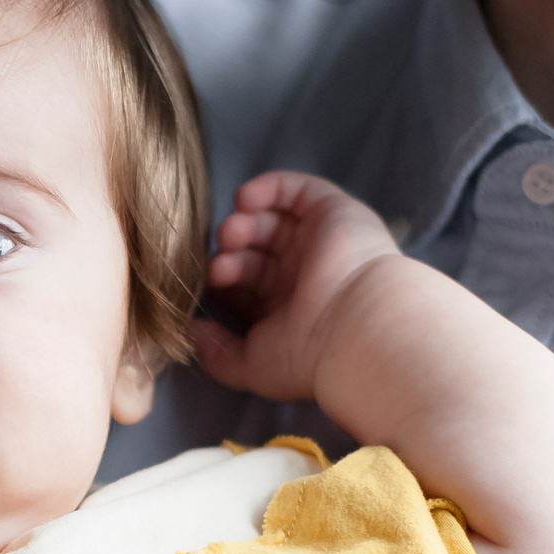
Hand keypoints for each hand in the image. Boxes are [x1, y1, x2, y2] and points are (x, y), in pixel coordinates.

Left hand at [191, 170, 404, 403]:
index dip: (225, 283)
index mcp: (292, 311)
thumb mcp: (254, 366)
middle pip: (256, 252)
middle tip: (219, 266)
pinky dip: (266, 188)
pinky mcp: (333, 211)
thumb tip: (193, 332)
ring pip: (271, 221)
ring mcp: (320, 242)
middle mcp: (306, 275)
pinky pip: (295, 189)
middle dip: (231, 255)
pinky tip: (243, 201)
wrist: (359, 324)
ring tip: (231, 236)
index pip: (249, 287)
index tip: (211, 288)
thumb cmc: (310, 353)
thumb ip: (219, 355)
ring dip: (243, 224)